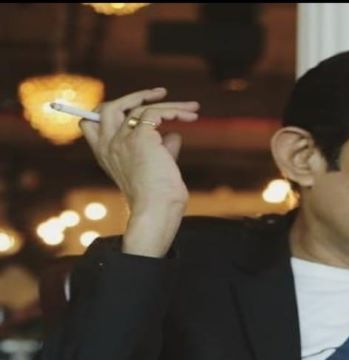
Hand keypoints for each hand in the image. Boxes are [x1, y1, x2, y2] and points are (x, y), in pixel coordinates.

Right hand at [79, 88, 199, 256]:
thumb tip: (173, 134)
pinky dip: (174, 111)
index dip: (107, 111)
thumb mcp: (156, 168)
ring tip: (193, 110)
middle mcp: (108, 145)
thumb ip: (161, 149)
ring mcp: (121, 140)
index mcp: (106, 155)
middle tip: (160, 94)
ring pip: (139, 108)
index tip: (133, 107)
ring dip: (169, 105)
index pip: (90, 123)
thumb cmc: (158, 197)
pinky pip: (155, 113)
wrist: (157, 210)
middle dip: (134, 96)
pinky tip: (190, 117)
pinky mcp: (139, 138)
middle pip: (108, 107)